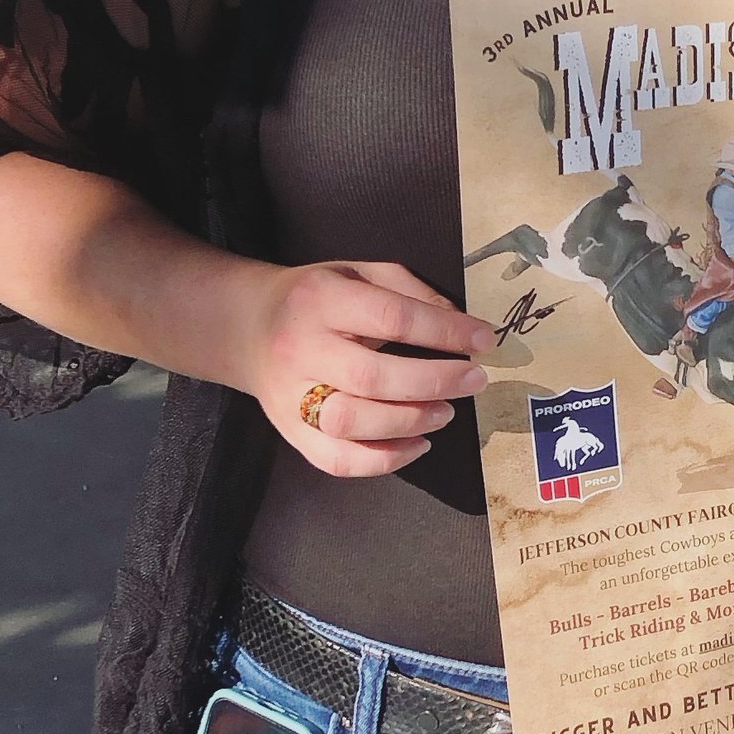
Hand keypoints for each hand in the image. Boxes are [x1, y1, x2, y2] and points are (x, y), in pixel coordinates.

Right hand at [233, 258, 493, 475]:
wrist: (248, 327)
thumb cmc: (317, 298)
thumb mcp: (359, 272)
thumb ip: (410, 292)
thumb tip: (461, 325)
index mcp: (319, 299)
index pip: (392, 318)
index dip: (445, 331)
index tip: (484, 340)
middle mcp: (299, 348)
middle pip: (372, 377)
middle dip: (435, 382)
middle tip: (474, 381)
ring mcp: (290, 396)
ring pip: (351, 423)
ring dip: (410, 422)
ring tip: (445, 412)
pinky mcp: (290, 432)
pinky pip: (337, 460)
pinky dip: (384, 461)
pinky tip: (417, 444)